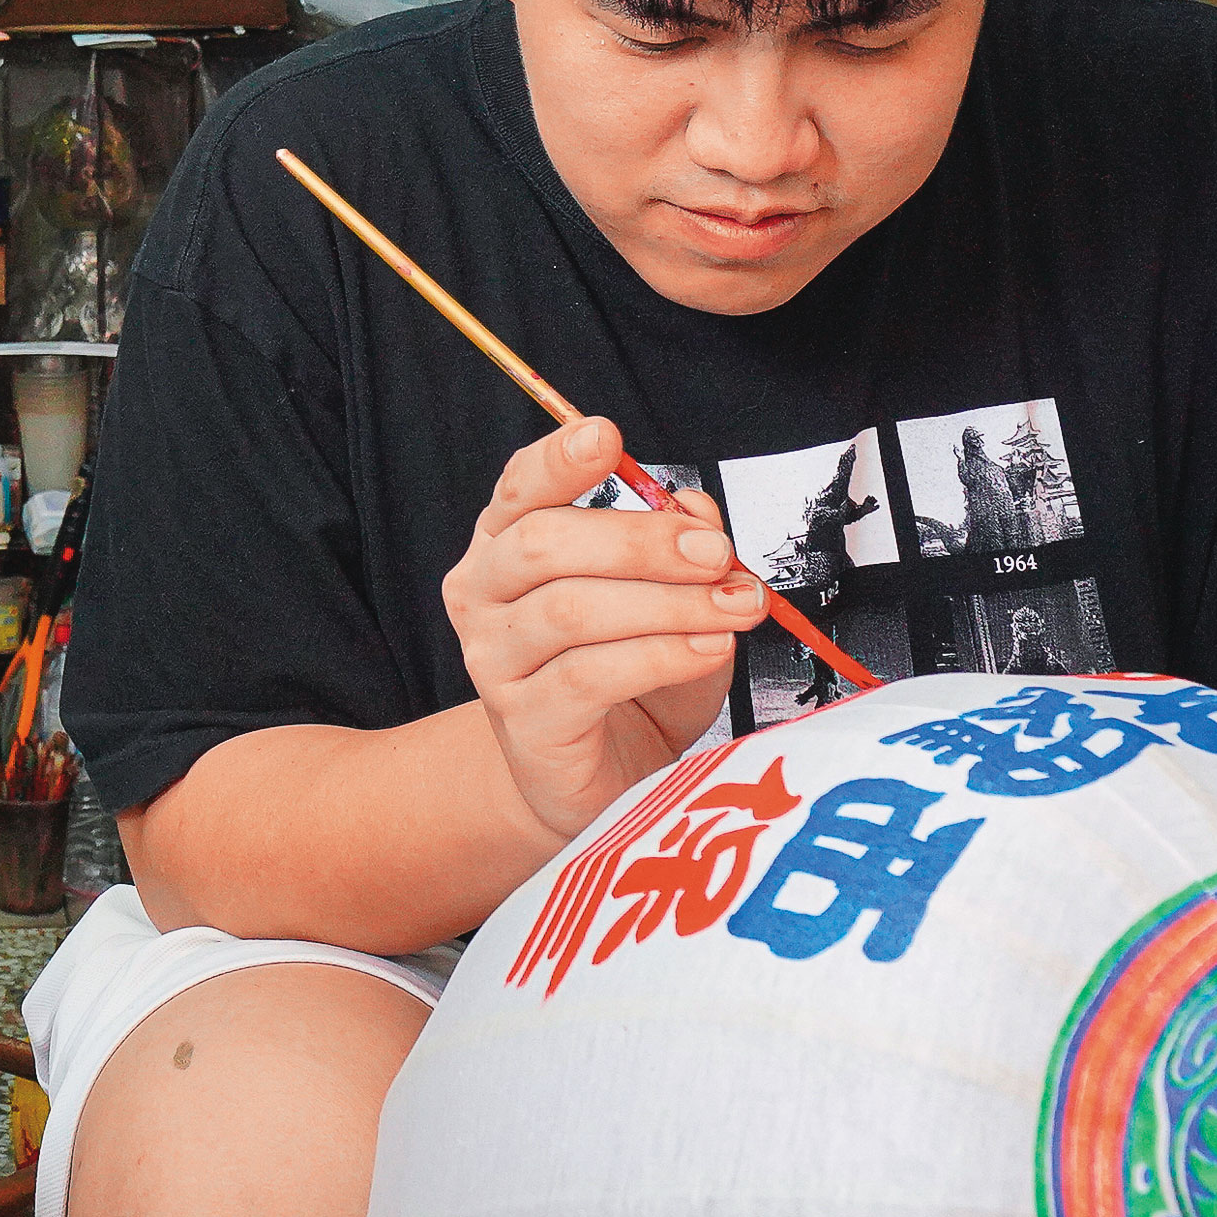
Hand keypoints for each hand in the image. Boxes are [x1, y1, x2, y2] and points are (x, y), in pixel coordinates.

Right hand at [441, 415, 767, 844]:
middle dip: (640, 541)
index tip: (608, 437)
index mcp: (506, 544)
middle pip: (545, 544)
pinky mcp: (525, 721)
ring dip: (666, 603)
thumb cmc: (629, 678)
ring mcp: (494, 659)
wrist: (595, 780)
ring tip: (733, 607)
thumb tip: (698, 508)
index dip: (558, 459)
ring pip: (571, 610)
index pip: (518, 488)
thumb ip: (681, 549)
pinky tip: (708, 649)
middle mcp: (484, 594)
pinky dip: (660, 654)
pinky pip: (589, 675)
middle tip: (715, 554)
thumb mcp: (667, 599)